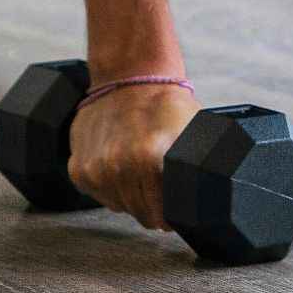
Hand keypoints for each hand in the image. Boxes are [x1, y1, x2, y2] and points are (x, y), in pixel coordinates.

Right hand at [66, 83, 200, 229]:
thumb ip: (201, 169)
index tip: (178, 211)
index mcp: (152, 161)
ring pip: (121, 207)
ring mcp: (96, 169)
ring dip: (132, 196)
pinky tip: (121, 164)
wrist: (129, 76)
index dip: (175, 216)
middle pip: (144, 216)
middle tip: (161, 188)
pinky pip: (101, 195)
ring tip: (141, 170)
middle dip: (155, 208)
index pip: (165, 217)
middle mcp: (120, 168)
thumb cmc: (165, 104)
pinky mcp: (79, 168)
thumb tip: (214, 199)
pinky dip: (112, 187)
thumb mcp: (195, 133)